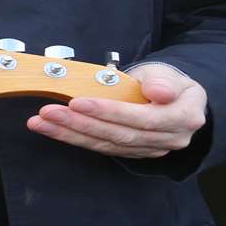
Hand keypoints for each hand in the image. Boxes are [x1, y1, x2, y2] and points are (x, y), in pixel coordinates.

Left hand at [27, 62, 207, 158]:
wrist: (173, 97)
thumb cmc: (165, 81)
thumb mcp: (168, 73)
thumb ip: (162, 82)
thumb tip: (160, 93)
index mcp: (184, 117)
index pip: (143, 119)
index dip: (110, 112)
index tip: (78, 102)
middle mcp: (169, 138)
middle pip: (120, 135)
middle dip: (80, 124)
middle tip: (48, 113)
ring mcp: (150, 148)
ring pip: (106, 144)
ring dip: (70, 133)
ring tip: (41, 122)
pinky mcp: (132, 151)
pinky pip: (101, 146)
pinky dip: (74, 138)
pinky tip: (52, 129)